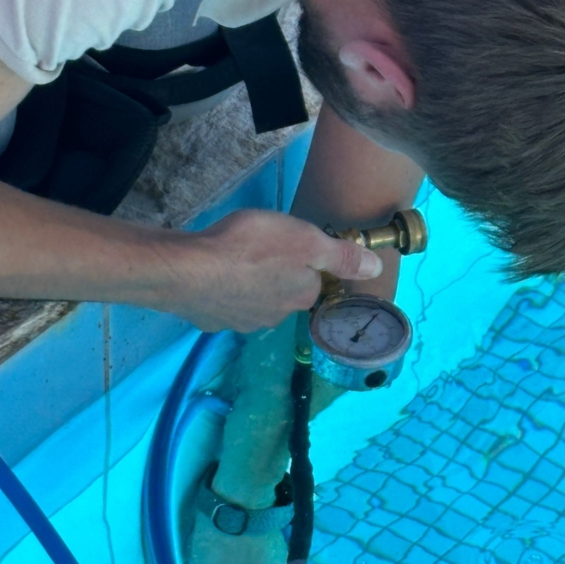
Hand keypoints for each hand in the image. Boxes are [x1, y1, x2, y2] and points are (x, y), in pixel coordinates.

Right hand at [163, 209, 382, 331]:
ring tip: (235, 261)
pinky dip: (222, 292)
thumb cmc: (251, 248)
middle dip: (277, 276)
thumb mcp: (306, 241)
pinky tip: (212, 276)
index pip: (314, 283)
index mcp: (301, 297)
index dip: (306, 262)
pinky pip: (224, 304)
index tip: (291, 244)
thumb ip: (342, 256)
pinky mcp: (211, 320)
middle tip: (261, 249)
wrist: (188, 271)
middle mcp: (275, 317)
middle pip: (284, 294)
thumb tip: (376, 268)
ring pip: (254, 302)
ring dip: (249, 286)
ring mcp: (241, 322)